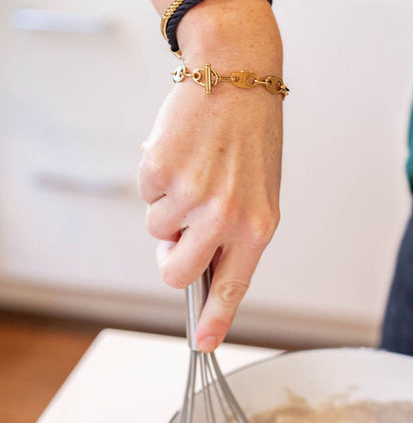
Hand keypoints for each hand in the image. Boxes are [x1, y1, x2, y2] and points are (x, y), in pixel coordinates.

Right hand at [139, 16, 282, 349]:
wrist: (236, 78)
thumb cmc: (249, 139)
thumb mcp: (258, 192)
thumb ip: (232, 235)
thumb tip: (196, 272)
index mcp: (258, 227)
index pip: (233, 286)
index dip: (214, 319)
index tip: (203, 344)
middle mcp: (226, 217)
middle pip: (177, 273)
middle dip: (169, 261)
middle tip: (176, 237)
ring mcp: (191, 196)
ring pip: (156, 231)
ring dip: (167, 207)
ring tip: (194, 171)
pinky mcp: (161, 173)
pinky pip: (145, 196)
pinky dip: (155, 179)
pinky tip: (180, 153)